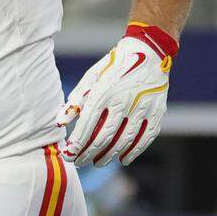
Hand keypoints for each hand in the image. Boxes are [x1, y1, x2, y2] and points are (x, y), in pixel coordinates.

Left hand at [57, 23, 177, 166]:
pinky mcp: (157, 112)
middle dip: (89, 153)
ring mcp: (142, 108)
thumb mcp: (91, 77)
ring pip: (124, 141)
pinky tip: (123, 159)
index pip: (87, 125)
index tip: (68, 155)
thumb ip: (75, 100)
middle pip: (104, 136)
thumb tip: (60, 122)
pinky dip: (134, 151)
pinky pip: (145, 138)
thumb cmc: (113, 67)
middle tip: (79, 162)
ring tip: (97, 163)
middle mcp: (123, 101)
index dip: (76, 144)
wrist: (149, 52)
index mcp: (103, 91)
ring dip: (109, 155)